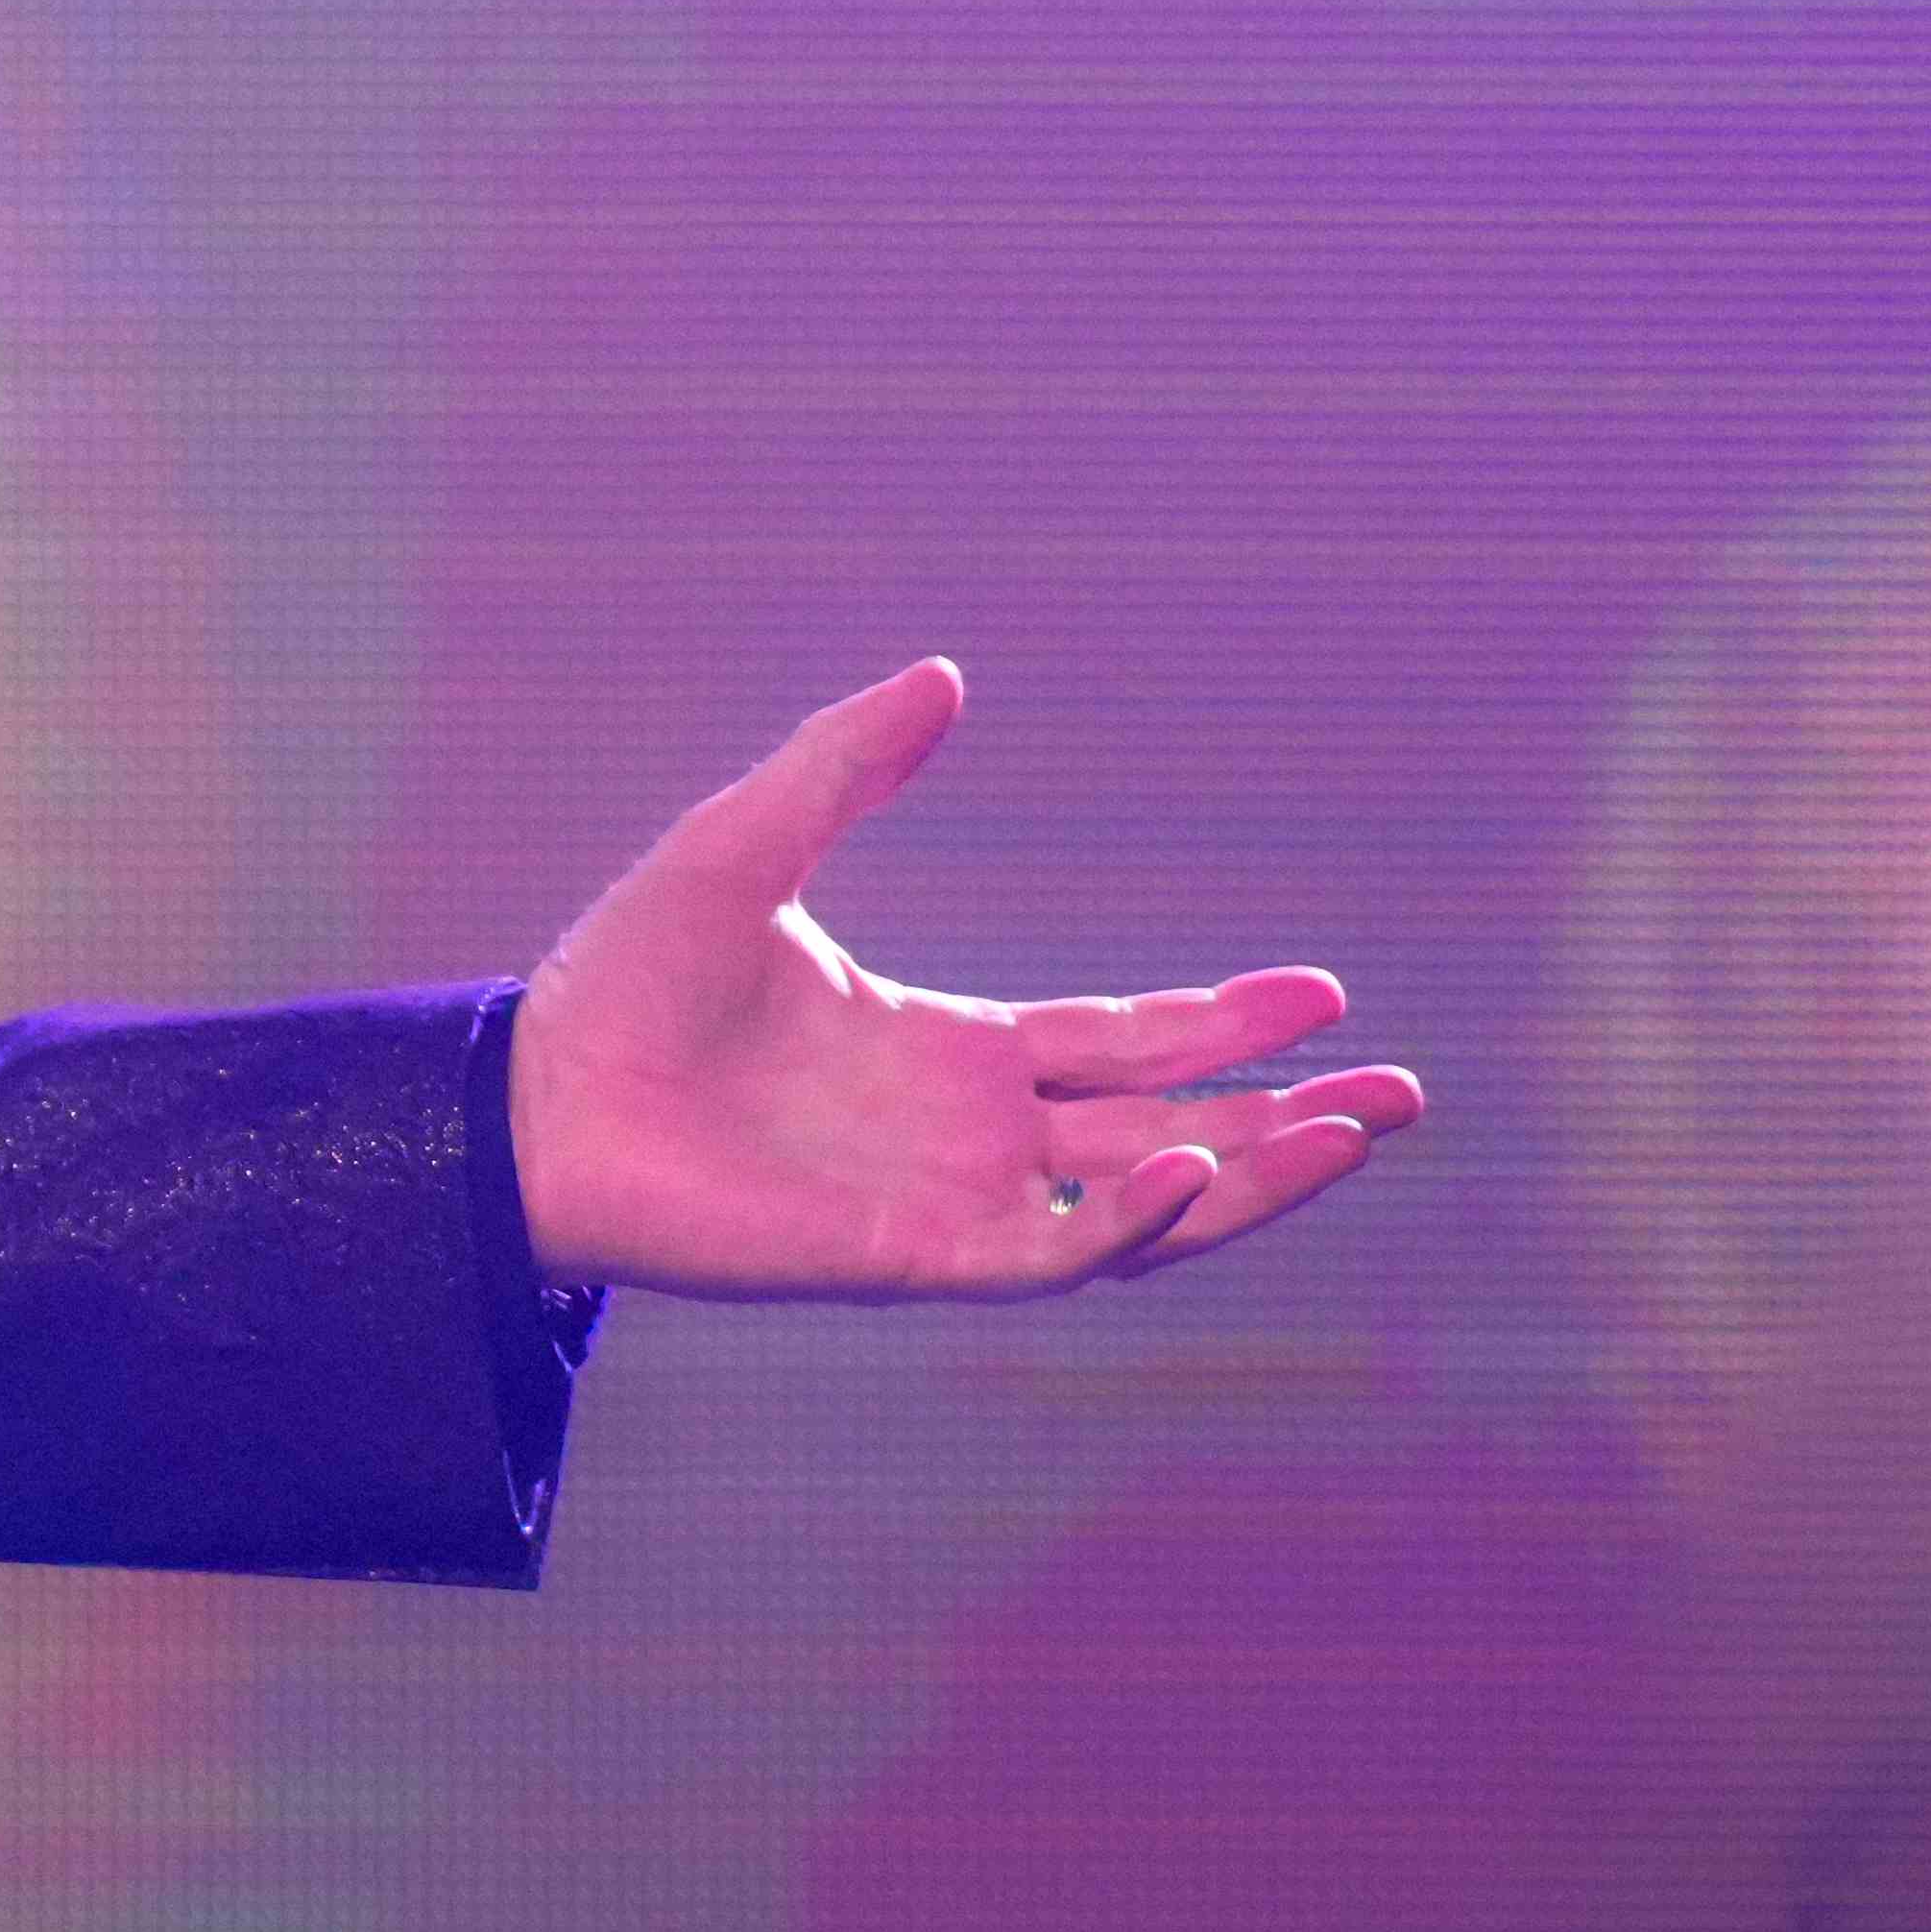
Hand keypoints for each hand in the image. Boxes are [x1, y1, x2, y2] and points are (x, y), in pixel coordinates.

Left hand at [504, 661, 1419, 1299]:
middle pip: (1166, 1130)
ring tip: (1350, 1133)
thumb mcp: (749, 846)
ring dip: (1245, 1179)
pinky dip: (1119, 1218)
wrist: (528, 1092)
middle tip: (1402, 1094)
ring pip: (1135, 1207)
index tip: (1324, 994)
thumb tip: (945, 673)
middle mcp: (964, 1133)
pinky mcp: (900, 1257)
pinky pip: (1041, 1252)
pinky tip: (1183, 1165)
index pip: (1123, 1042)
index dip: (1226, 1024)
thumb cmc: (623, 981)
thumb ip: (847, 764)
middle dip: (1286, 1120)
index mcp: (945, 1047)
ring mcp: (942, 1200)